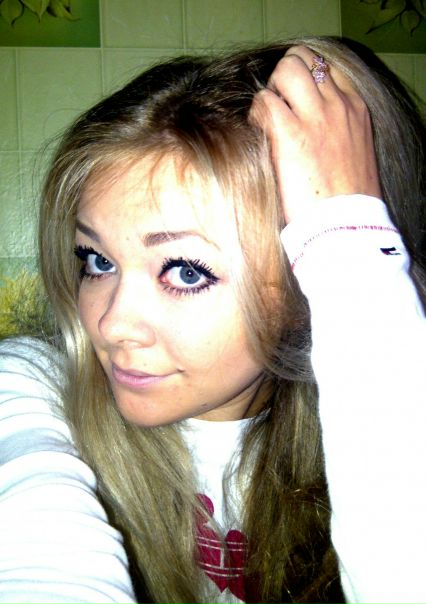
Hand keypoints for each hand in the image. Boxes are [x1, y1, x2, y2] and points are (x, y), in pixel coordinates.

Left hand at [250, 46, 381, 223]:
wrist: (344, 225)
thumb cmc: (345, 199)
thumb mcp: (351, 152)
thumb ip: (334, 130)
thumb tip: (304, 124)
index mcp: (355, 109)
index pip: (329, 68)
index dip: (306, 79)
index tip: (295, 102)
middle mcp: (337, 105)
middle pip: (304, 59)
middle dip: (284, 76)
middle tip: (278, 106)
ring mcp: (314, 116)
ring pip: (286, 69)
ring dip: (272, 89)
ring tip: (269, 119)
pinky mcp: (289, 131)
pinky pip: (264, 101)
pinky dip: (257, 113)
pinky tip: (261, 136)